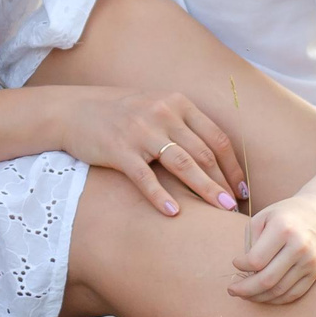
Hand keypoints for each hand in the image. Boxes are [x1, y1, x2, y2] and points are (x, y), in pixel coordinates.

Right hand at [48, 86, 246, 216]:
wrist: (74, 111)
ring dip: (205, 189)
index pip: (215, 137)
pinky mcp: (119, 149)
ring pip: (182, 164)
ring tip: (220, 209)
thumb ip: (183, 125)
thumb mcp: (156, 107)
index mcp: (177, 103)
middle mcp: (163, 114)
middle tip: (236, 206)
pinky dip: (160, 196)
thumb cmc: (120, 114)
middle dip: (224, 182)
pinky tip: (173, 213)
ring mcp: (141, 131)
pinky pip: (145, 176)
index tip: (241, 188)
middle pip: (203, 153)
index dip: (232, 165)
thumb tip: (215, 157)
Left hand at [231, 194, 315, 302]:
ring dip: (258, 297)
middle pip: (267, 280)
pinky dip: (275, 300)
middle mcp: (299, 247)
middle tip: (232, 290)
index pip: (256, 259)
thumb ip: (251, 241)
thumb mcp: (263, 217)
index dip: (241, 266)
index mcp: (283, 229)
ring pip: (279, 291)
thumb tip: (245, 270)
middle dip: (245, 289)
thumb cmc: (286, 214)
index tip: (236, 262)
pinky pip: (293, 294)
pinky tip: (262, 296)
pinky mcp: (315, 273)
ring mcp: (309, 262)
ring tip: (244, 295)